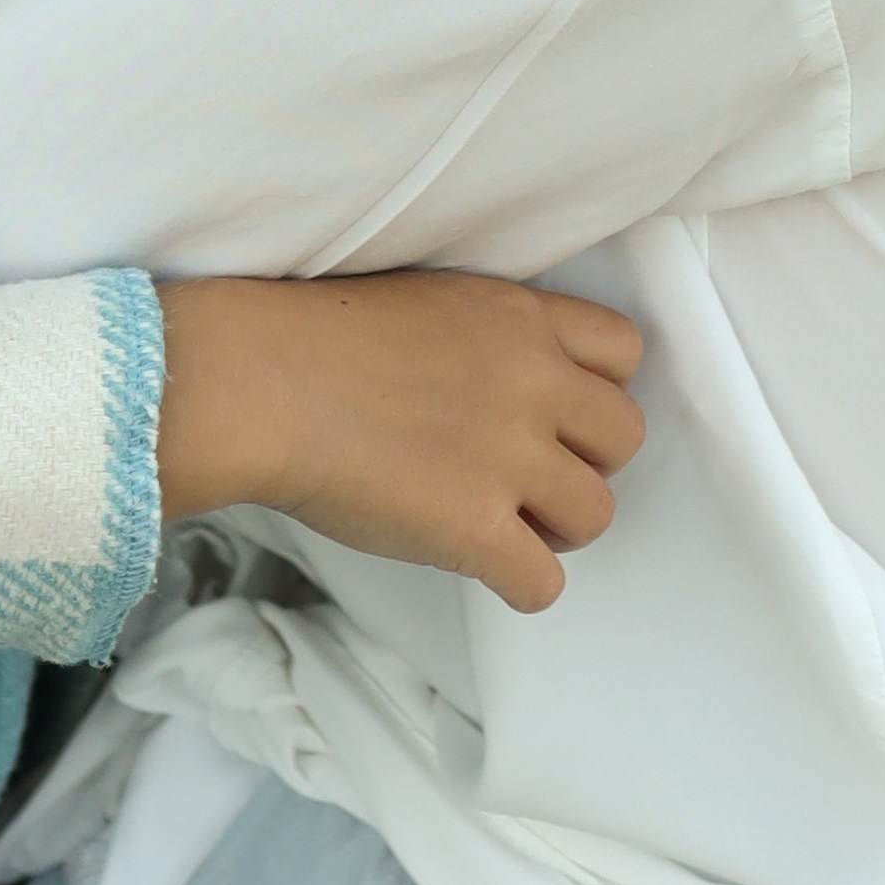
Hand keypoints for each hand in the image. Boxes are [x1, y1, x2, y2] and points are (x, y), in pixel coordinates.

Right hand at [156, 271, 645, 615]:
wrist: (260, 382)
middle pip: (624, 436)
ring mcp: (508, 456)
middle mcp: (531, 381)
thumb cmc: (313, 338)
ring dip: (556, 527)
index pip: (624, 351)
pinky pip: (544, 583)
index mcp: (518, 317)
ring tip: (503, 522)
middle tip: (529, 476)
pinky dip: (520, 584)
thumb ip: (488, 338)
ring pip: (597, 513)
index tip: (557, 412)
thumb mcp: (427, 300)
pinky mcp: (475, 527)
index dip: (594, 391)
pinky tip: (481, 565)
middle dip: (584, 462)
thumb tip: (507, 387)